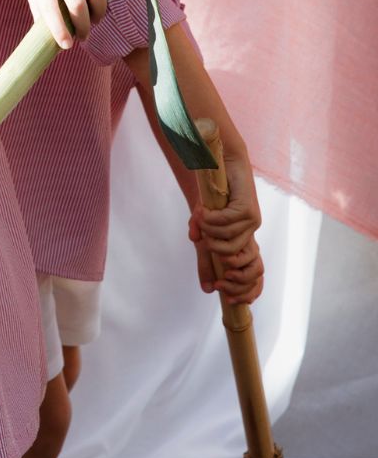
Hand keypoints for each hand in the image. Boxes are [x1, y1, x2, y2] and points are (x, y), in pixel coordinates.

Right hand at [189, 153, 263, 303]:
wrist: (221, 165)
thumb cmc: (211, 200)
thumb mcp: (204, 231)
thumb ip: (204, 257)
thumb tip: (207, 288)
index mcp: (244, 242)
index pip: (256, 276)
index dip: (245, 290)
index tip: (222, 293)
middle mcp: (250, 234)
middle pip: (238, 261)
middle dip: (216, 255)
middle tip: (203, 241)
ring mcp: (251, 221)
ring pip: (228, 240)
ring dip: (209, 230)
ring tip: (201, 217)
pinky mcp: (247, 208)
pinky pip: (225, 222)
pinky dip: (209, 218)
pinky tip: (203, 210)